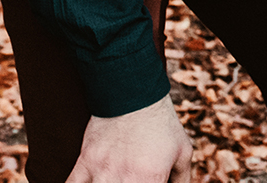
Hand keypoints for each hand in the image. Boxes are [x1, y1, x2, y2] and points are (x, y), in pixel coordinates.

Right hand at [64, 95, 191, 182]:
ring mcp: (101, 172)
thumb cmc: (161, 124)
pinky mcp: (84, 162)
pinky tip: (91, 181)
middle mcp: (123, 180)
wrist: (134, 93)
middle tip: (131, 177)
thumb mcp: (182, 151)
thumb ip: (181, 180)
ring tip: (114, 178)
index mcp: (150, 180)